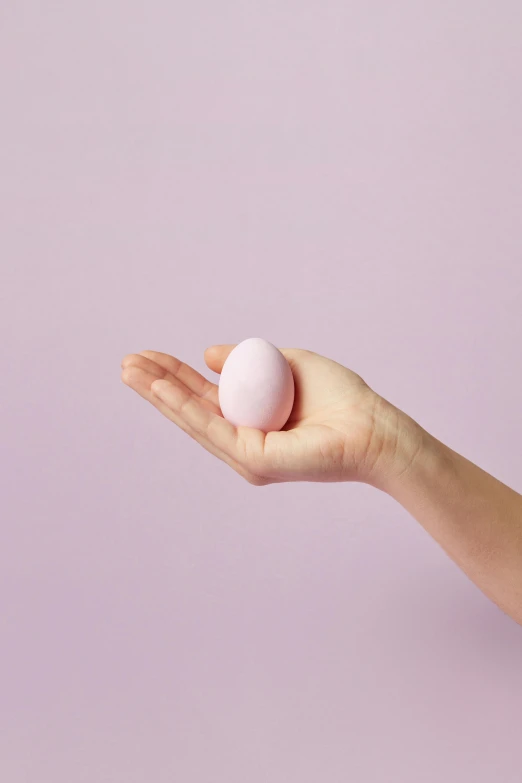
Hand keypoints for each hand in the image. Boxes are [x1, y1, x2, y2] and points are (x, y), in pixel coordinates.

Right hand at [121, 346, 418, 486]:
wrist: (373, 426)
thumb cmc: (339, 397)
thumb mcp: (287, 363)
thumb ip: (246, 360)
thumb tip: (208, 354)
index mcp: (250, 420)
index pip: (202, 397)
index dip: (173, 376)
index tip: (147, 356)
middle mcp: (242, 441)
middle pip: (190, 410)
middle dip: (157, 386)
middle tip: (126, 362)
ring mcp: (246, 455)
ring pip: (193, 421)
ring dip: (159, 395)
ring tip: (130, 371)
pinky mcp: (254, 460)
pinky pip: (213, 428)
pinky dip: (184, 407)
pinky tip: (160, 387)